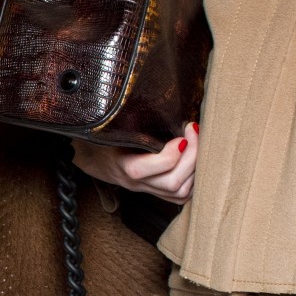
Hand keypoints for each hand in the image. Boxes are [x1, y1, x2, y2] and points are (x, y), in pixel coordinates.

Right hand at [72, 123, 197, 205]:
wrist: (97, 160)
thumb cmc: (109, 138)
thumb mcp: (116, 127)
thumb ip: (133, 119)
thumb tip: (158, 98)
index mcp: (122, 165)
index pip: (144, 169)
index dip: (171, 152)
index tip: (184, 129)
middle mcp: (136, 183)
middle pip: (171, 183)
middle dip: (191, 157)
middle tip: (195, 133)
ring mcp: (147, 190)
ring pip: (179, 192)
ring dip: (195, 169)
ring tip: (198, 146)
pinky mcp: (156, 194)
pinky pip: (180, 197)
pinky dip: (194, 180)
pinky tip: (195, 161)